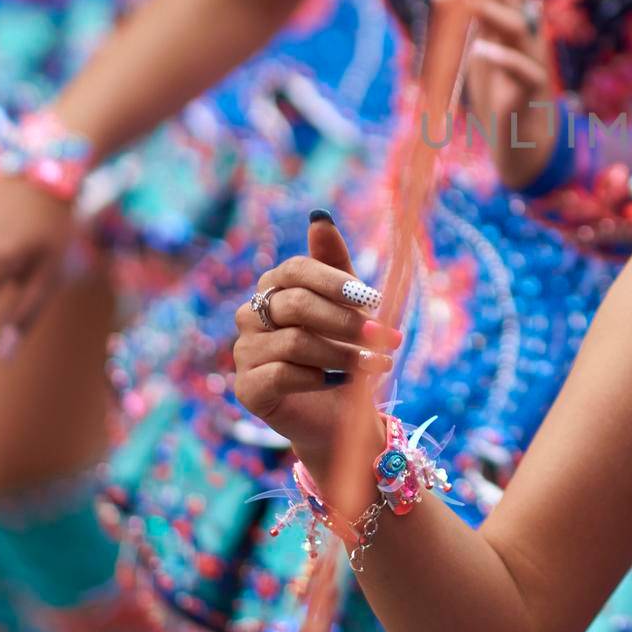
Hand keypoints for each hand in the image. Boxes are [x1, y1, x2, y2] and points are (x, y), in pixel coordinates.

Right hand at [233, 215, 401, 476]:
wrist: (341, 416)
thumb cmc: (345, 351)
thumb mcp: (349, 305)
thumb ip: (334, 263)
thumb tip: (318, 215)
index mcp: (274, 288)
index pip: (296, 269)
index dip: (335, 282)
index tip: (374, 299)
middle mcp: (250, 315)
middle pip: (297, 305)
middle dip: (348, 321)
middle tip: (388, 336)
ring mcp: (244, 352)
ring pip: (296, 342)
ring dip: (345, 354)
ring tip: (379, 365)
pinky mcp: (246, 388)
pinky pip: (284, 374)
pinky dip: (321, 378)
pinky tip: (342, 384)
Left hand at [403, 0, 559, 189]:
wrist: (522, 137)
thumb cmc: (500, 87)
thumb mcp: (484, 39)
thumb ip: (477, 4)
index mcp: (511, 14)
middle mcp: (524, 29)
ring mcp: (532, 57)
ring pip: (513, 24)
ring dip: (483, 8)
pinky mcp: (534, 88)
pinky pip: (524, 69)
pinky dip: (503, 58)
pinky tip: (479, 50)